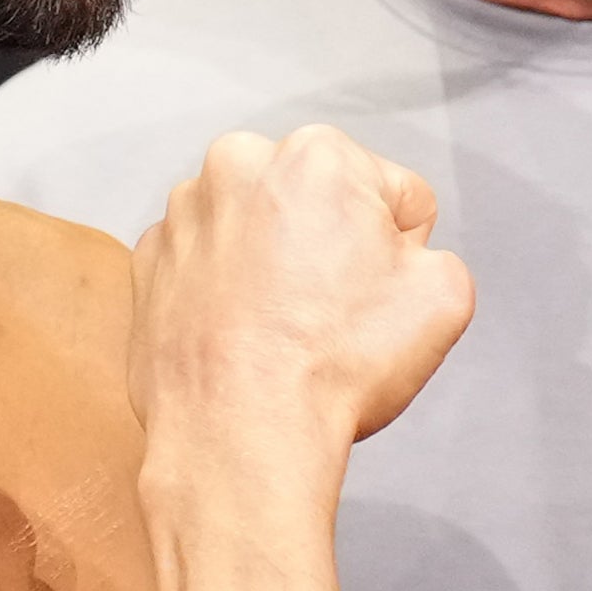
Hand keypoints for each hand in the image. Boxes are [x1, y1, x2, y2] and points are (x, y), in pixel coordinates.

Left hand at [130, 126, 474, 454]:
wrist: (238, 435)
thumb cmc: (334, 364)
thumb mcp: (444, 296)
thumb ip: (434, 254)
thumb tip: (403, 262)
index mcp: (316, 155)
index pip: (394, 194)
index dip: (401, 250)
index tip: (378, 294)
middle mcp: (237, 166)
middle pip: (317, 203)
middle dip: (330, 246)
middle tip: (332, 313)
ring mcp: (183, 215)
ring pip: (257, 232)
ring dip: (274, 266)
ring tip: (284, 331)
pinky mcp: (147, 264)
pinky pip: (207, 266)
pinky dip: (225, 292)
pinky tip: (242, 338)